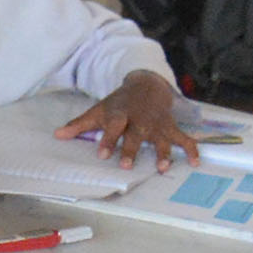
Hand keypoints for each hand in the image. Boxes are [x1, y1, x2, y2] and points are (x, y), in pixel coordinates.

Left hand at [60, 72, 202, 167]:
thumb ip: (80, 125)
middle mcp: (140, 119)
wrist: (146, 84)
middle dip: (131, 149)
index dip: (108, 139)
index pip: (114, 126)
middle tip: (125, 165)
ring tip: (162, 168)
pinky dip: (191, 149)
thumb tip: (57, 136)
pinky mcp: (170, 127)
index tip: (103, 154)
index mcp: (121, 114)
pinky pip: (183, 138)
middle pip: (136, 134)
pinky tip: (195, 162)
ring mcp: (157, 123)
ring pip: (161, 138)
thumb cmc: (119, 103)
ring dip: (163, 153)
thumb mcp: (99, 110)